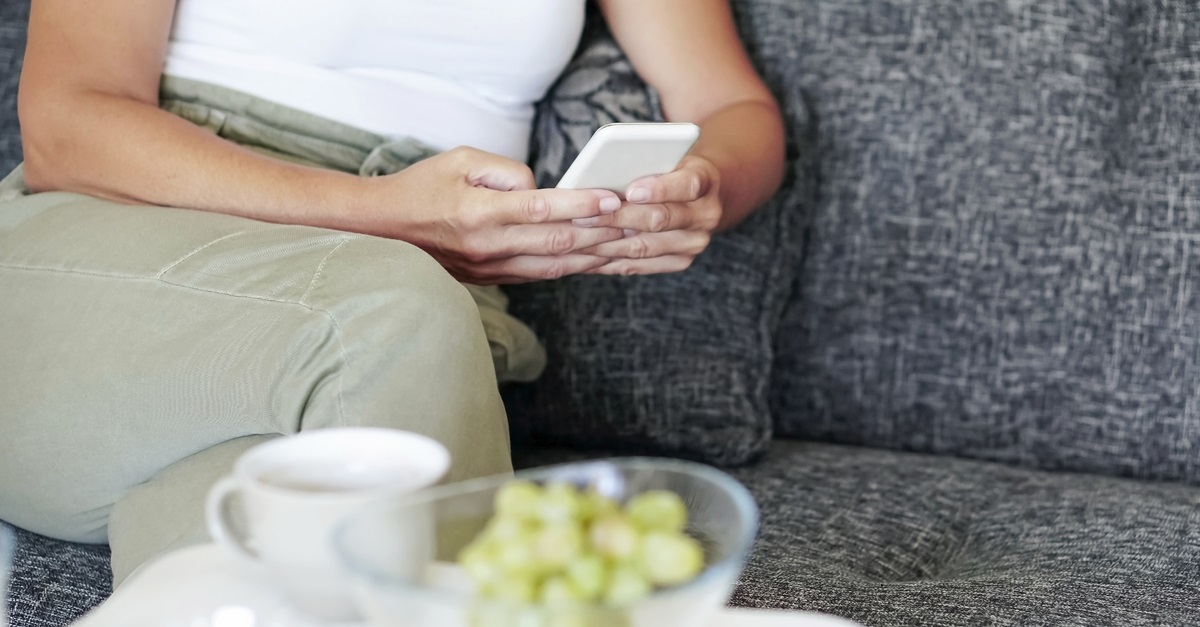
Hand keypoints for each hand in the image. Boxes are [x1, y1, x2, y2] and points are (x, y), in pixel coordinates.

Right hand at [363, 147, 624, 283]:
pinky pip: (544, 274)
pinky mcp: (495, 278)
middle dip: (602, 233)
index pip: (540, 209)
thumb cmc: (421, 187)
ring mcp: (492, 268)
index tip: (612, 198)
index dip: (580, 205)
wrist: (382, 230)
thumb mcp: (459, 160)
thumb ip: (506, 172)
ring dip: (597, 255)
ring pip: (556, 265)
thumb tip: (542, 188)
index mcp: (479, 214)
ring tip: (632, 245)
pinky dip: (576, 266)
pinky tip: (602, 259)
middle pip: (558, 242)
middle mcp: (488, 247)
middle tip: (640, 223)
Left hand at [573, 156, 721, 274]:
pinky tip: (588, 257)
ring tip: (577, 240)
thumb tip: (601, 175)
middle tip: (583, 218)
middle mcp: (706, 214)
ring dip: (608, 245)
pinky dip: (612, 261)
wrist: (698, 196)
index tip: (631, 191)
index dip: (659, 189)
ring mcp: (694, 242)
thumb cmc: (670, 168)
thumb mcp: (665, 156)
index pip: (686, 185)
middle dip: (618, 219)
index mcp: (705, 180)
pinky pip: (641, 265)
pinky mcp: (681, 261)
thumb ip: (644, 162)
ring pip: (646, 247)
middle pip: (659, 220)